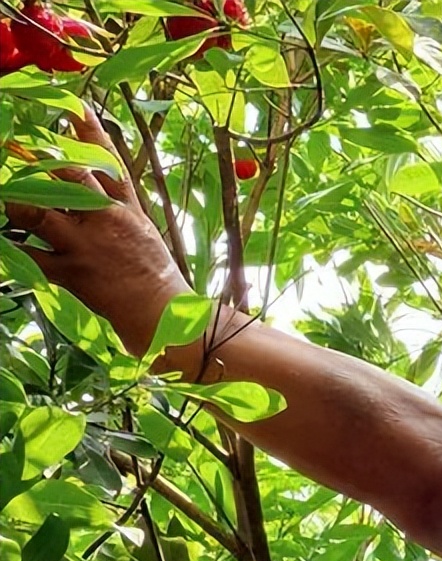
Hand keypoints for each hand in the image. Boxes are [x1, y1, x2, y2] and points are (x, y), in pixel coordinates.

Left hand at [5, 107, 191, 356]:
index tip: (73, 103)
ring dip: (16, 201)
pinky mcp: (70, 272)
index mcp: (127, 208)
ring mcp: (85, 245)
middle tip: (16, 143)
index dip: (89, 130)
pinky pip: (29, 256)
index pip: (107, 161)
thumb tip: (94, 182)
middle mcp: (105, 220)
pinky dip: (11, 249)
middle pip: (68, 177)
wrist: (160, 312)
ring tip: (7, 193)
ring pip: (37, 212)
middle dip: (40, 157)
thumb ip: (118, 204)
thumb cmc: (153, 273)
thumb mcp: (143, 230)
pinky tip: (3, 241)